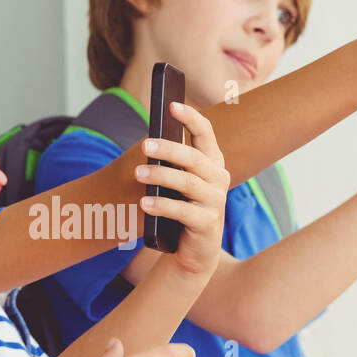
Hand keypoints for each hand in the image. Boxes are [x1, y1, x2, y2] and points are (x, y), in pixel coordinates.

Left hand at [136, 101, 229, 277]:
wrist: (193, 251)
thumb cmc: (181, 209)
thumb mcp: (178, 183)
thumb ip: (172, 163)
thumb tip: (149, 142)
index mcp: (212, 163)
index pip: (206, 133)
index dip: (191, 118)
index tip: (171, 105)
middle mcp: (218, 179)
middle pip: (194, 158)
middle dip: (169, 149)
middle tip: (145, 144)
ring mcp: (215, 202)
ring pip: (188, 183)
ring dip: (161, 176)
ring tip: (138, 173)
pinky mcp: (208, 224)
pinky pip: (184, 211)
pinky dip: (163, 206)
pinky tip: (144, 203)